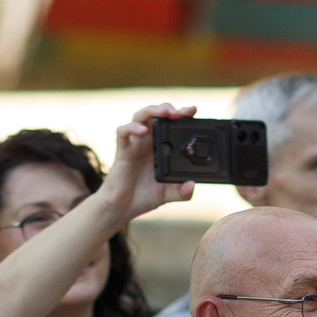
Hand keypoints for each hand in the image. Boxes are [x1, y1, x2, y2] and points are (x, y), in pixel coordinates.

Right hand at [101, 102, 197, 222]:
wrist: (124, 208)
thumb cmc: (145, 196)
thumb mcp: (169, 194)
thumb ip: (183, 192)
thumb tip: (192, 185)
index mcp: (161, 146)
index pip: (171, 124)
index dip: (181, 114)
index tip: (192, 110)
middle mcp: (148, 141)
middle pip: (156, 114)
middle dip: (168, 109)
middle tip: (179, 112)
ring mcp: (135, 143)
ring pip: (140, 117)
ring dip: (152, 110)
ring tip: (163, 113)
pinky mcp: (123, 150)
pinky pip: (123, 132)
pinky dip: (132, 128)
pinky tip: (142, 131)